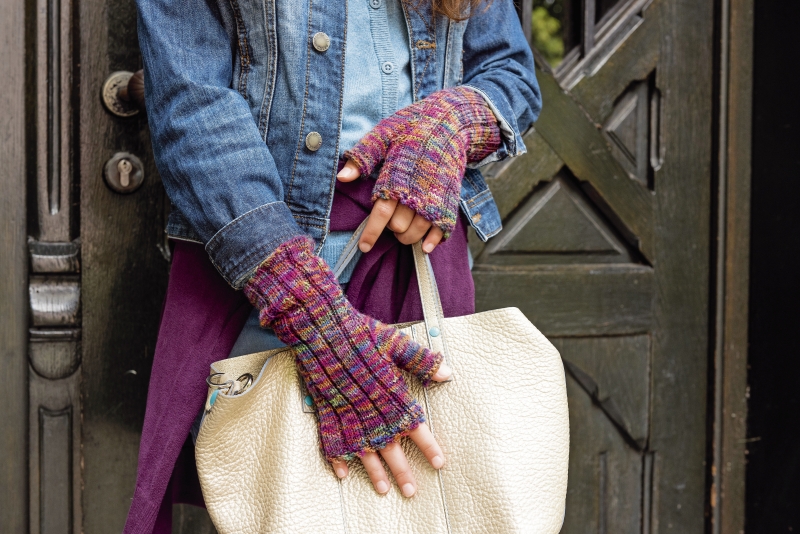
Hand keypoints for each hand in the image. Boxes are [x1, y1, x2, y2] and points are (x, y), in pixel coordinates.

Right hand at [244, 236, 452, 497]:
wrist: (320, 324)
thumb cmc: (359, 331)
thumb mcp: (395, 341)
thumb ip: (421, 360)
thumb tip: (447, 374)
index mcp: (388, 389)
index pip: (413, 424)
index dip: (428, 445)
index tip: (439, 463)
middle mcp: (368, 405)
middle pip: (389, 445)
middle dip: (402, 469)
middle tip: (411, 491)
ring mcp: (345, 408)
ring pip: (361, 448)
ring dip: (373, 471)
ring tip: (383, 489)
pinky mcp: (325, 407)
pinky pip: (330, 438)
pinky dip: (336, 457)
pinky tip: (343, 473)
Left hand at [342, 86, 500, 249]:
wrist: (451, 121)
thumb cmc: (413, 126)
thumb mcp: (385, 133)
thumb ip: (363, 156)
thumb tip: (342, 177)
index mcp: (397, 177)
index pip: (381, 213)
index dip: (371, 233)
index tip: (364, 247)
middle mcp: (416, 191)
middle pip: (398, 227)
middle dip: (390, 230)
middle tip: (389, 221)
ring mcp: (435, 197)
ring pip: (417, 232)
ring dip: (407, 237)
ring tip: (402, 231)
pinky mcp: (450, 199)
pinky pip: (441, 229)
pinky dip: (432, 241)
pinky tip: (424, 246)